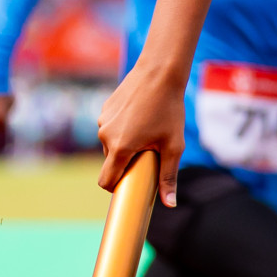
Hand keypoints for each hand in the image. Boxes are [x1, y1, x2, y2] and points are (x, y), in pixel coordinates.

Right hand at [95, 62, 185, 207]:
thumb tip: (169, 204)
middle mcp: (105, 135)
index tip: (130, 186)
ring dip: (125, 144)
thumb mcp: (173, 145)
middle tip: (149, 153)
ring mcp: (102, 121)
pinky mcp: (104, 109)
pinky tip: (140, 117)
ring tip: (147, 130)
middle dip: (127, 163)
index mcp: (120, 148)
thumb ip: (168, 176)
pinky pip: (111, 128)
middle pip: (111, 162)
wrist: (159, 72)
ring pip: (111, 144)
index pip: (106, 181)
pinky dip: (123, 129)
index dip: (116, 188)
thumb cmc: (169, 109)